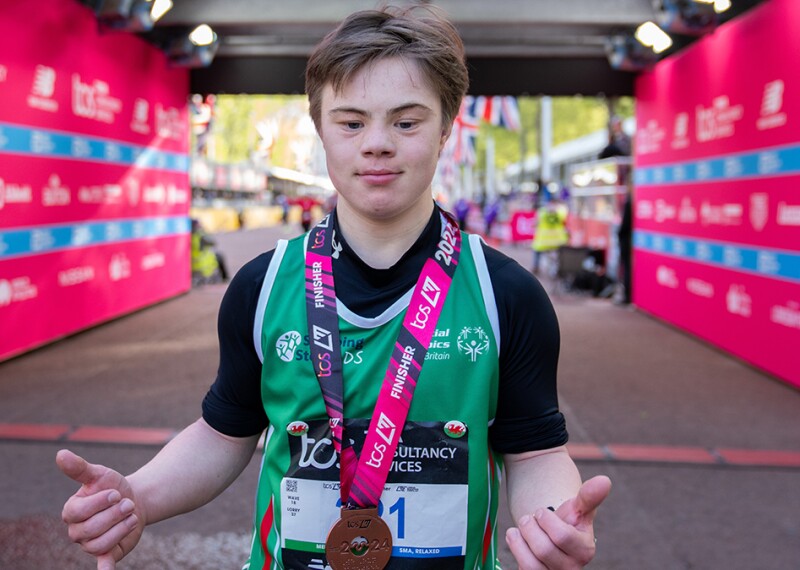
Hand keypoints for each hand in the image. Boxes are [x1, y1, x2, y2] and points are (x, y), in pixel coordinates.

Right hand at [56, 449, 144, 569]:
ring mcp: (90, 544)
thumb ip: (79, 468)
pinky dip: (104, 569)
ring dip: (122, 527)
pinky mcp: (107, 554)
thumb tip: (60, 454)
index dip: (100, 502)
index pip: (79, 512)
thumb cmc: (112, 486)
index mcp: (71, 512)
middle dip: (115, 514)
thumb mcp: (99, 474)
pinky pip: (102, 564)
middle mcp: (77, 531)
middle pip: (91, 528)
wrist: (135, 499)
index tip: (116, 493)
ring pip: (101, 543)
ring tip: (131, 515)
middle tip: (127, 503)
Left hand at [505, 475, 611, 568]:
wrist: (551, 537)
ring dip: (519, 540)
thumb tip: (605, 480)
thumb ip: (589, 496)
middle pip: (544, 549)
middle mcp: (572, 569)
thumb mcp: (577, 507)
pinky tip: (516, 539)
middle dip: (530, 527)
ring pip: (531, 565)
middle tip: (528, 519)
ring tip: (520, 528)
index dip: (545, 519)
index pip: (562, 536)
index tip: (541, 512)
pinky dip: (515, 551)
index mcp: (585, 550)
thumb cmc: (567, 521)